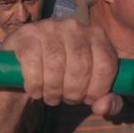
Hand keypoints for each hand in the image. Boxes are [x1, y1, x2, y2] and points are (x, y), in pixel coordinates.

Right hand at [1, 18, 120, 116]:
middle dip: (74, 92)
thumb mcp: (90, 89)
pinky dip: (35, 85)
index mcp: (96, 34)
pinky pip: (33, 65)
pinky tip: (35, 91)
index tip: (88, 99)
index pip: (106, 63)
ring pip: (56, 65)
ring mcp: (47, 28)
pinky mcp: (25, 35)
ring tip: (51, 97)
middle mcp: (73, 25)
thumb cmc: (64, 77)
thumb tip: (103, 106)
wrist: (26, 65)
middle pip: (81, 66)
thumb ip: (108, 102)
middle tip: (67, 99)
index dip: (99, 88)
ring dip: (53, 90)